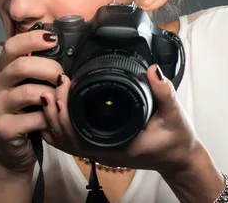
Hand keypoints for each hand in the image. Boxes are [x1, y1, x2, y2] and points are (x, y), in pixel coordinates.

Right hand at [0, 30, 62, 176]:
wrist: (15, 152)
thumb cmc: (28, 115)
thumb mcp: (33, 88)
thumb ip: (40, 71)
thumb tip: (67, 51)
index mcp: (3, 72)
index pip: (11, 46)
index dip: (32, 38)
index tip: (53, 38)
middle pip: (20, 66)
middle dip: (48, 67)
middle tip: (62, 75)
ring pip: (27, 92)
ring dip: (51, 94)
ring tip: (62, 98)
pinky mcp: (4, 128)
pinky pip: (33, 118)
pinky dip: (49, 117)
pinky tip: (54, 119)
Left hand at [39, 64, 201, 174]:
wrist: (178, 157)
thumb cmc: (175, 139)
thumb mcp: (174, 115)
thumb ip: (164, 92)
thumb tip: (153, 71)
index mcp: (116, 146)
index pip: (79, 136)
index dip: (65, 114)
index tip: (63, 89)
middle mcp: (103, 151)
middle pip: (65, 138)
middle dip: (54, 112)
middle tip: (55, 85)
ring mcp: (99, 151)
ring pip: (64, 142)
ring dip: (52, 119)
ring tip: (49, 94)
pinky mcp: (98, 146)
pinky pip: (70, 141)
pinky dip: (57, 128)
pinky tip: (51, 111)